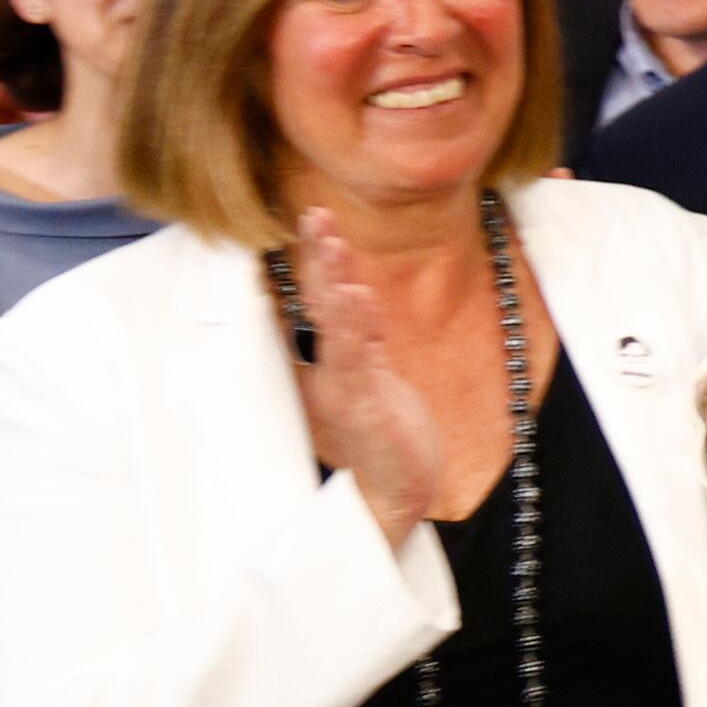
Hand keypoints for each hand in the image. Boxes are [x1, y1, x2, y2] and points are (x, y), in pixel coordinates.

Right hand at [285, 211, 456, 543]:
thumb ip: (345, 346)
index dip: (317, 259)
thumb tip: (334, 310)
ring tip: (330, 242)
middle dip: (319, 256)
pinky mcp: (365, 405)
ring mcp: (346, 385)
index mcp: (332, 358)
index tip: (314, 218)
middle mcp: (332, 367)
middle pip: (320, 302)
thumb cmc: (378, 434)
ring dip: (333, 280)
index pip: (320, 300)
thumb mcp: (358, 381)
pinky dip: (356, 324)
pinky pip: (358, 357)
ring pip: (335, 323)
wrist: (393, 492)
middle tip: (314, 213)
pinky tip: (357, 295)